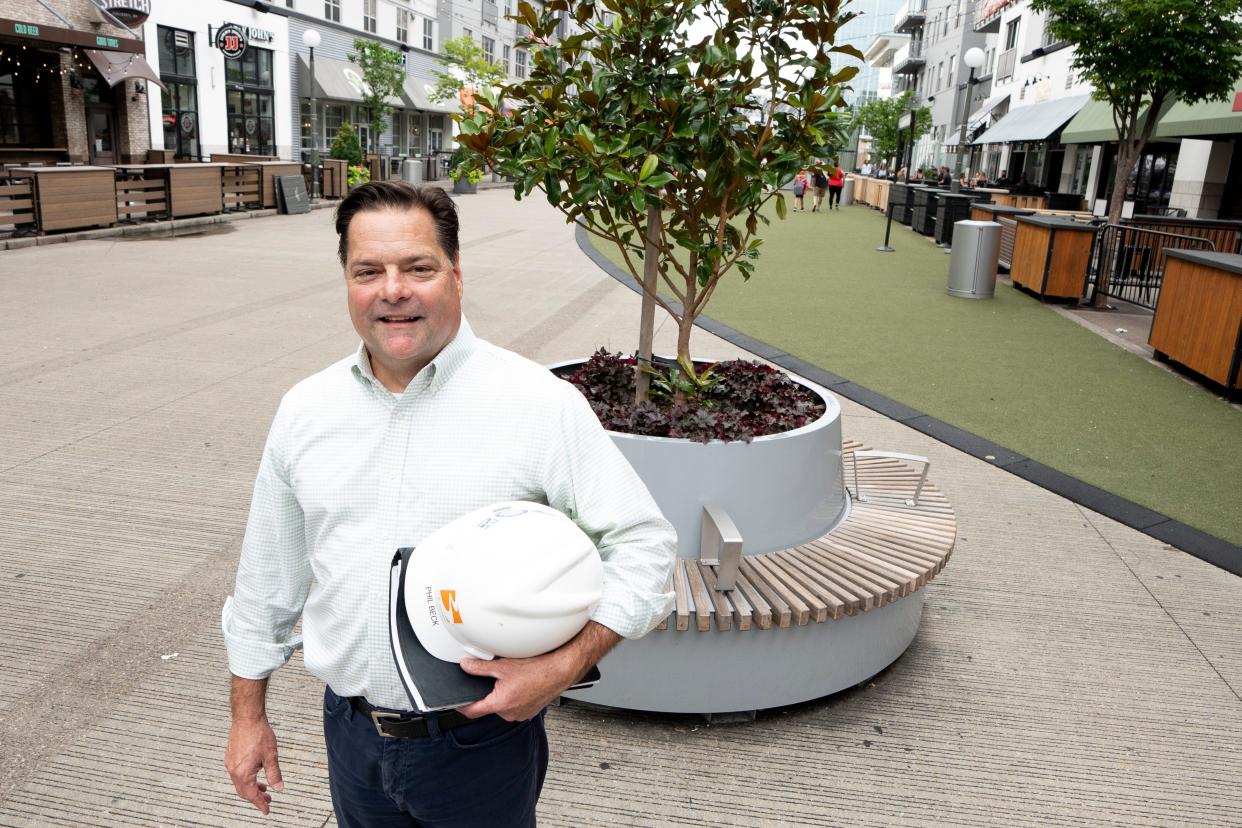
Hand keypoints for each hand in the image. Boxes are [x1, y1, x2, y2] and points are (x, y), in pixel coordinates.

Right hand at [225, 716, 283, 815]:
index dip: (260, 804)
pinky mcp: (230, 757)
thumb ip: (274, 774)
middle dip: (256, 797)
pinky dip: (246, 779)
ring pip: (240, 783)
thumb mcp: (271, 756)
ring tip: (264, 788)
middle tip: (268, 800)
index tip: (267, 810)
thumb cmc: (259, 734)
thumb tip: (279, 788)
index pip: (252, 795)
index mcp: (243, 773)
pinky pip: (237, 774)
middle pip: (244, 792)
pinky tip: (256, 775)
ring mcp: (230, 764)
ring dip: (251, 788)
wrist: (247, 717)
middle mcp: (233, 771)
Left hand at [456, 621, 621, 721]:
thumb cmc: (539, 669)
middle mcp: (510, 713)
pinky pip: (515, 704)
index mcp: (501, 704)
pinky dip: (514, 695)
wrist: (562, 670)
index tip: (454, 703)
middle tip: (492, 678)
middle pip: (488, 705)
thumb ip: (480, 667)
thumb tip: (466, 666)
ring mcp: (521, 713)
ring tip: (511, 678)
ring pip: (502, 704)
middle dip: (487, 692)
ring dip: (502, 693)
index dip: (461, 706)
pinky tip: (522, 682)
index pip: (472, 711)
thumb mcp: (503, 666)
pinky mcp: (530, 710)